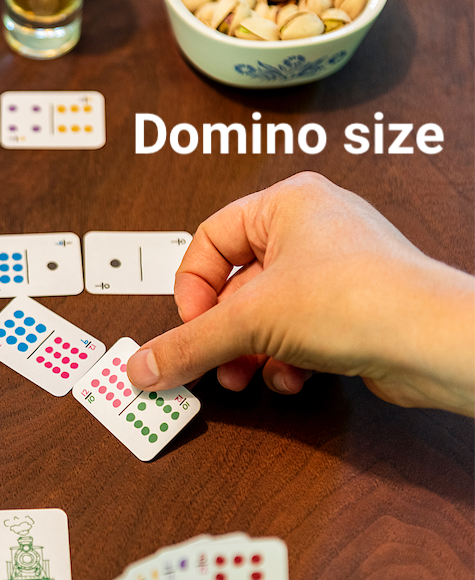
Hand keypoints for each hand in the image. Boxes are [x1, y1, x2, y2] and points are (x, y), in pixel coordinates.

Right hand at [124, 172, 474, 415]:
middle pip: (236, 284)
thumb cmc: (363, 299)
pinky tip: (291, 376)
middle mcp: (311, 228)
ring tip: (247, 374)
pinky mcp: (352, 306)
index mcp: (286, 203)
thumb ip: (188, 344)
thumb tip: (144, 364)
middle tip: (213, 359)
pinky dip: (286, 357)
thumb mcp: (251, 321)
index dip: (192, 290)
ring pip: (266, 312)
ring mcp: (335, 267)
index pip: (208, 241)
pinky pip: (298, 329)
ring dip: (251, 351)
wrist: (434, 341)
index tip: (192, 327)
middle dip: (223, 332)